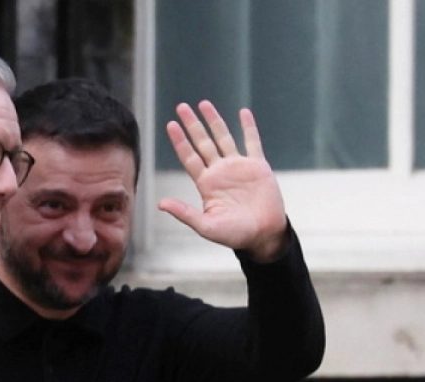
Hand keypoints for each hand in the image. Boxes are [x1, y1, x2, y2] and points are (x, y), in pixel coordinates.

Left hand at [158, 102, 288, 261]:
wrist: (263, 235)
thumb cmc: (235, 234)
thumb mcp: (206, 226)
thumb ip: (185, 213)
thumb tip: (160, 204)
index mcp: (206, 184)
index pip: (189, 157)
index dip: (180, 141)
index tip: (171, 125)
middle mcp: (220, 171)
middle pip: (203, 142)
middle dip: (192, 125)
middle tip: (181, 107)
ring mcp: (238, 167)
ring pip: (223, 138)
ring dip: (214, 121)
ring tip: (204, 104)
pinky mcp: (258, 166)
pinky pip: (253, 142)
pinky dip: (248, 127)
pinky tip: (243, 112)